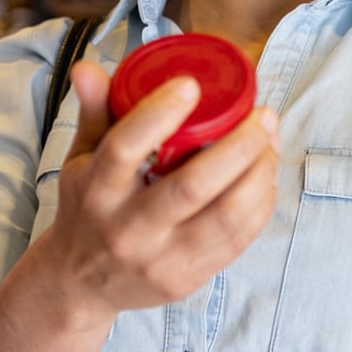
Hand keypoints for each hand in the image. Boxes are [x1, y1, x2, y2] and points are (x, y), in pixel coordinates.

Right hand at [27, 59, 278, 323]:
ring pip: (225, 217)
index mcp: (96, 190)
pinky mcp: (185, 279)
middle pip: (191, 187)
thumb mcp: (80, 160)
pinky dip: (259, 205)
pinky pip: (236, 241)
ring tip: (272, 143)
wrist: (79, 284)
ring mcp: (159, 259)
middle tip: (263, 115)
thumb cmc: (87, 207)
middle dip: (238, 146)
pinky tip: (265, 178)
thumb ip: (94, 112)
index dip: (159, 114)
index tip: (191, 85)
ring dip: (259, 174)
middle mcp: (126, 228)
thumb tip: (89, 68)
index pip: (124, 148)